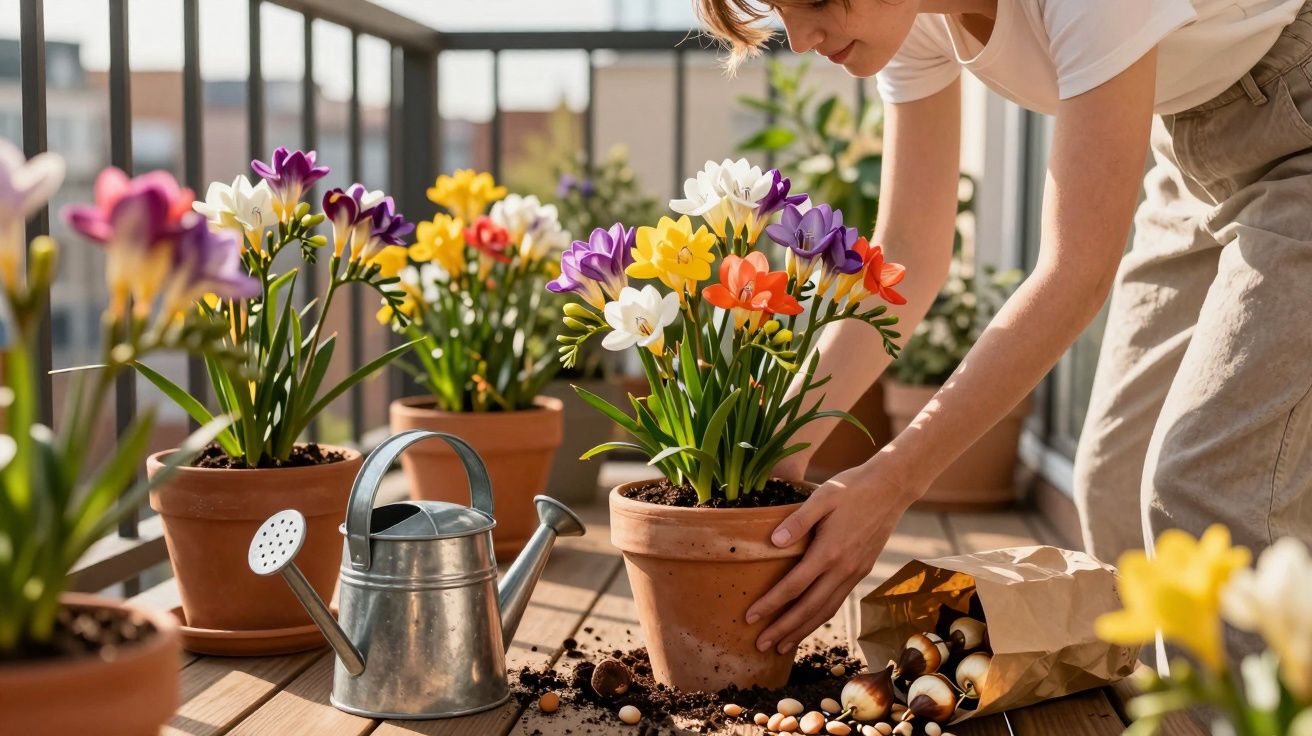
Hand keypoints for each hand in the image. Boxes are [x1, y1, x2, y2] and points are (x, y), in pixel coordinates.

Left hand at [745, 457, 917, 653]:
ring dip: (803, 630)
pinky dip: (821, 617)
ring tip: (782, 645)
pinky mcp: (862, 571)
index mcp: (829, 551)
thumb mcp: (822, 497)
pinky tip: (809, 622)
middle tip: (761, 645)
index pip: (793, 587)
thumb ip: (797, 520)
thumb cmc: (852, 487)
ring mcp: (855, 572)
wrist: (891, 488)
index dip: (770, 604)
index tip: (750, 618)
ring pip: (826, 610)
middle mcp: (843, 569)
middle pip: (809, 608)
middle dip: (783, 629)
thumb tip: (773, 542)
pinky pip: (838, 601)